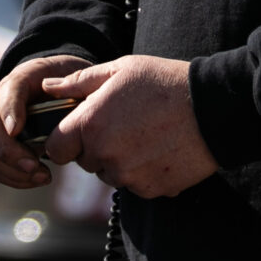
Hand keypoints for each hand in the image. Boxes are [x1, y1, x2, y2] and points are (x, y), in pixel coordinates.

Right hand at [0, 54, 91, 188]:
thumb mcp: (78, 80)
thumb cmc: (70, 88)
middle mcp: (0, 98)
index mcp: (24, 77)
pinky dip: (13, 178)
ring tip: (43, 176)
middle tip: (34, 166)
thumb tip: (62, 92)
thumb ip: (76, 84)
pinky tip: (38, 179)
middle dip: (6, 149)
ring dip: (10, 169)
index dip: (9, 109)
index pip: (10, 88)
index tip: (16, 130)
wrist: (60, 96)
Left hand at [40, 56, 217, 198]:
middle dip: (96, 147)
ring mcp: (129, 176)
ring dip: (120, 161)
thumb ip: (79, 82)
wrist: (212, 107)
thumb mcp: (119, 70)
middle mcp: (105, 155)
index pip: (56, 149)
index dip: (65, 140)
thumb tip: (48, 86)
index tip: (80, 130)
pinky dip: (144, 172)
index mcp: (90, 125)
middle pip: (86, 162)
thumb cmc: (163, 82)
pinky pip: (136, 185)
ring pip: (111, 175)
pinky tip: (160, 149)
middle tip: (123, 125)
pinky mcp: (152, 190)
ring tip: (145, 134)